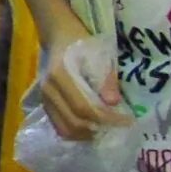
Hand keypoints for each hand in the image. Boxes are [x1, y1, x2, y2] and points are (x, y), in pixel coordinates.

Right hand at [41, 17, 126, 139]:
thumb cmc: (83, 44)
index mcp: (60, 75)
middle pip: (73, 122)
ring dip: (87, 135)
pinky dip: (76, 132)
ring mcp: (44, 98)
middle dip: (98, 129)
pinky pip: (59, 126)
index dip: (106, 119)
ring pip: (64, 129)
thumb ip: (106, 79)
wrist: (60, 36)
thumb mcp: (100, 56)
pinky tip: (92, 128)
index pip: (83, 107)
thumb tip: (113, 103)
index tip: (127, 120)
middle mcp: (48, 90)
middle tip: (118, 127)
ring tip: (105, 130)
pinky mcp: (45, 104)